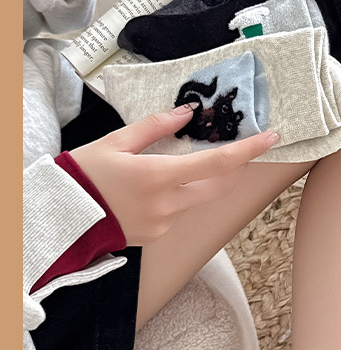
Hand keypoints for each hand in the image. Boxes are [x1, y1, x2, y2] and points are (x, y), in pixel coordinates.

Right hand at [68, 105, 279, 244]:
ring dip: (195, 182)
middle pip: (219, 186)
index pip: (217, 164)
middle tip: (236, 150)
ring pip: (196, 199)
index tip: (271, 138)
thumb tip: (187, 113)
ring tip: (160, 169)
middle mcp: (168, 204)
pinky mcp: (157, 236)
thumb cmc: (83, 175)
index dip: (248, 151)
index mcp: (158, 176)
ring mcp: (164, 223)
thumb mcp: (115, 142)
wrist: (61, 217)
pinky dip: (174, 197)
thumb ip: (154, 127)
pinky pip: (178, 213)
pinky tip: (146, 192)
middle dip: (234, 168)